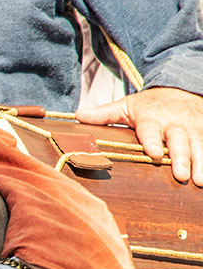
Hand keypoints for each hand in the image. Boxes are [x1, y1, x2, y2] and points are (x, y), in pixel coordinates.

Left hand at [78, 86, 202, 185]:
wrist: (180, 87)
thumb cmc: (149, 104)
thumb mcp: (126, 106)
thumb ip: (104, 114)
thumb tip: (78, 116)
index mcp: (151, 117)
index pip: (150, 129)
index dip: (152, 141)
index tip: (154, 154)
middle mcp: (174, 122)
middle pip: (178, 139)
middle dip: (181, 156)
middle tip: (181, 175)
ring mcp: (193, 126)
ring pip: (199, 144)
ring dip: (200, 162)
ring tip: (199, 181)